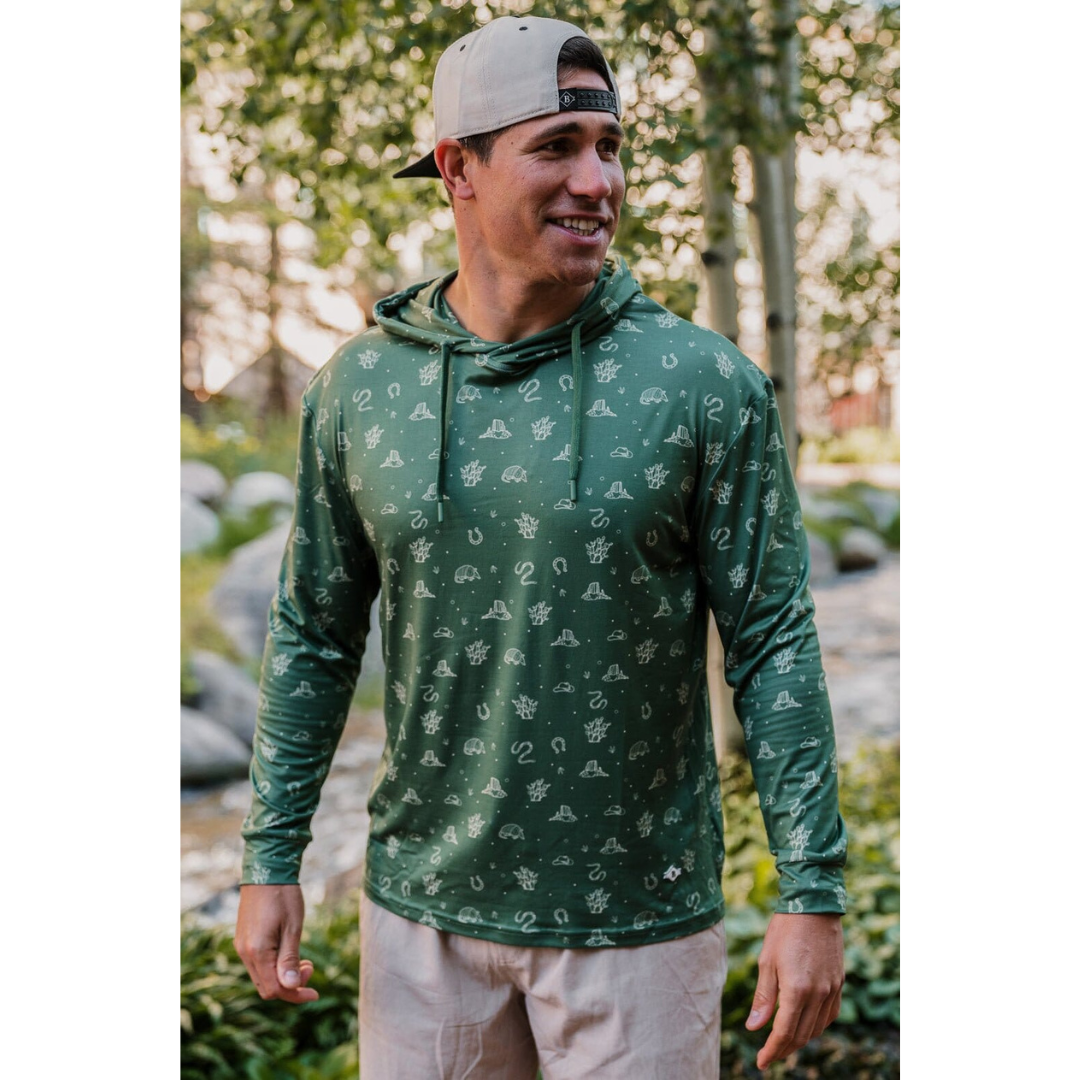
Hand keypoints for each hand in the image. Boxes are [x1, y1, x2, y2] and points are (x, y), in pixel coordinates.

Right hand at [234, 884, 319, 1003]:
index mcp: (257, 952)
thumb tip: (290, 987)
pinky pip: (258, 964)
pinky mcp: (243, 940)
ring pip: (261, 977)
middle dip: (290, 986)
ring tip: (303, 961)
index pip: (274, 990)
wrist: (267, 870)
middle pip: (266, 987)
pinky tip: (289, 953)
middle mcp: (244, 953)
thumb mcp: (293, 927)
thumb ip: (290, 959)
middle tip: (310, 968)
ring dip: (282, 976)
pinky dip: (274, 966)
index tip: (315, 992)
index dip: (295, 994)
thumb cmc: (283, 896)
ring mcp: (241, 946)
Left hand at [745, 912, 843, 1069]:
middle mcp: (818, 995)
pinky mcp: (839, 983)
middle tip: (769, 1055)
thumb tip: (754, 1028)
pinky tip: (805, 1024)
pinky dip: (816, 1025)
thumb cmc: (784, 930)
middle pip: (801, 1035)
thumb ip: (763, 998)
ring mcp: (832, 990)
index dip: (772, 1051)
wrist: (813, 906)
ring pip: (817, 1028)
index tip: (761, 1062)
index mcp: (797, 990)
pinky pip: (830, 1015)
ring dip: (800, 1039)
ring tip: (783, 1042)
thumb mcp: (767, 961)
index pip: (784, 1033)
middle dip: (784, 1050)